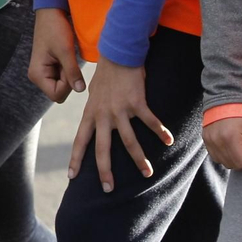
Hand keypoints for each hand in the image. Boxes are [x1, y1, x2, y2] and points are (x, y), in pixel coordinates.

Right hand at [28, 8, 87, 102]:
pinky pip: (62, 77)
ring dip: (68, 74)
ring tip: (68, 56)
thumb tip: (80, 90)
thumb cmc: (55, 28)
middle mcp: (37, 76)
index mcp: (37, 74)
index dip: (68, 85)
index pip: (57, 95)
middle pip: (59, 92)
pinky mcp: (49, 67)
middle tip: (69, 60)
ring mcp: (43, 72)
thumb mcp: (65, 50)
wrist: (51, 11)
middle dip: (68, 80)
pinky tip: (67, 56)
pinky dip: (68, 69)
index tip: (70, 66)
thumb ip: (72, 72)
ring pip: (62, 85)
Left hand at [68, 57, 172, 192]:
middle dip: (105, 171)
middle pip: (102, 148)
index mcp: (91, 113)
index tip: (71, 177)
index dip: (76, 159)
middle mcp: (103, 115)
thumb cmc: (106, 74)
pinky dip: (160, 131)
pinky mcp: (136, 102)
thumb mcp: (93, 94)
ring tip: (147, 174)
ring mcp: (119, 110)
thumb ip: (94, 111)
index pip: (80, 140)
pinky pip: (150, 122)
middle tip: (108, 189)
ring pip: (128, 141)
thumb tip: (94, 123)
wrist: (117, 53)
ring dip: (138, 159)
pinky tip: (169, 140)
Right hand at [202, 114, 241, 169]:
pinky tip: (232, 145)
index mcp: (229, 137)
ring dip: (234, 158)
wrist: (226, 92)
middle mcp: (216, 140)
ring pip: (222, 161)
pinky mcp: (205, 136)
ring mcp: (209, 139)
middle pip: (232, 164)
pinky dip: (224, 154)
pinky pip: (215, 154)